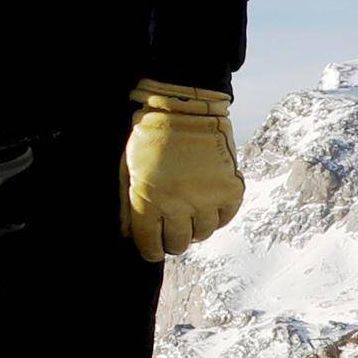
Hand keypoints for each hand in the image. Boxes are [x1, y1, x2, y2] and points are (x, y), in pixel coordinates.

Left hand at [119, 81, 241, 260]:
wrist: (185, 107)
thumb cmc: (149, 137)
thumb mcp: (127, 170)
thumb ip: (127, 206)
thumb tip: (128, 236)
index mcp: (149, 200)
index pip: (151, 244)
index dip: (150, 250)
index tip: (152, 248)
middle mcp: (180, 204)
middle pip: (178, 244)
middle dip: (171, 239)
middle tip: (170, 227)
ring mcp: (208, 198)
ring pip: (203, 234)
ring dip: (194, 227)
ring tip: (188, 212)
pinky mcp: (230, 189)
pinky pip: (225, 218)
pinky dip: (216, 215)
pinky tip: (207, 203)